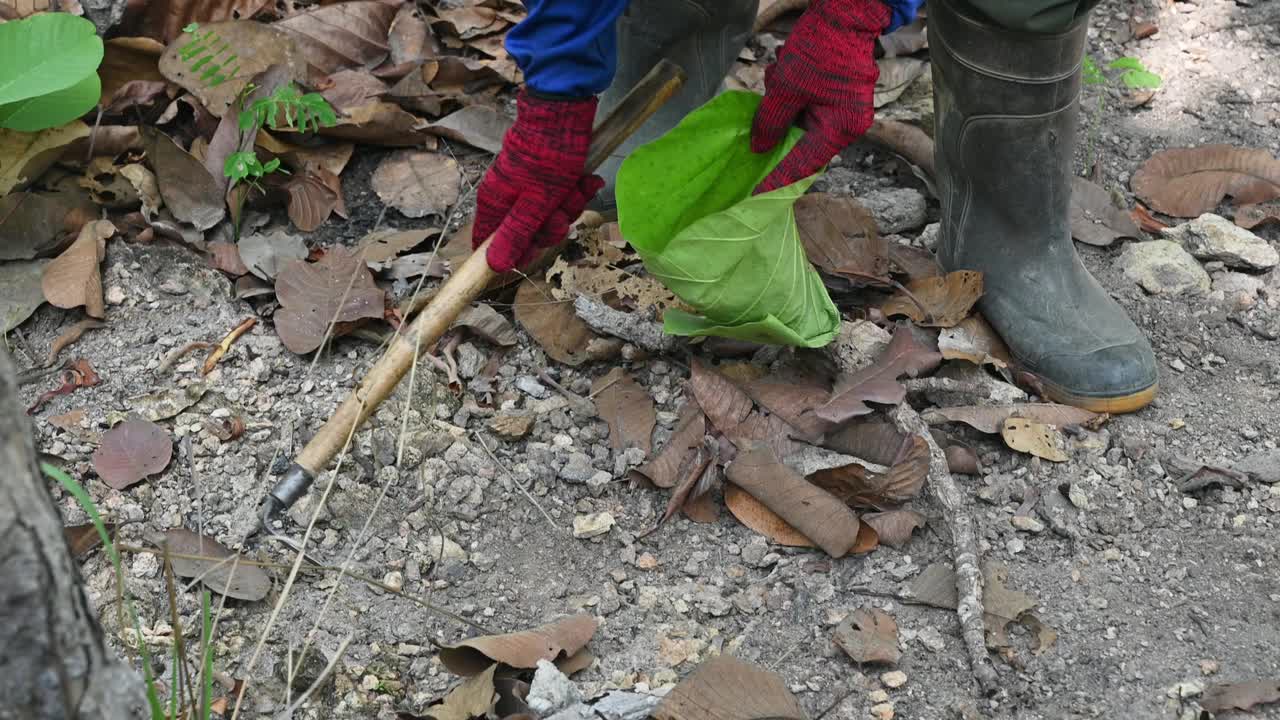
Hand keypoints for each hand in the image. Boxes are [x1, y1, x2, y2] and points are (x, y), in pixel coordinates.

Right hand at [474, 91, 602, 271]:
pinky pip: (563, 195)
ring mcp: (528, 185)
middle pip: (528, 232)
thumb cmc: (548, 157)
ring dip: (570, 205)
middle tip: (561, 210)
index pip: (488, 243)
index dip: (512, 253)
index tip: (532, 252)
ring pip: (551, 214)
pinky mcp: (548, 175)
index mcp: (495, 203)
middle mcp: (508, 196)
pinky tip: (588, 179)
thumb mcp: (535, 203)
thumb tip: (496, 265)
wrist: (565, 112)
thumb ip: (517, 234)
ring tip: (577, 186)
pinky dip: (577, 190)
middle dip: (553, 225)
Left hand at [751, 0, 890, 193]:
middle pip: (802, 140)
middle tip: (760, 115)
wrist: (845, 11)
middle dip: (778, 123)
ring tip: (780, 73)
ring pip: (800, 118)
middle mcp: (847, 122)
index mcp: (841, 128)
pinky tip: (785, 66)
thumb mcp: (787, 87)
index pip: (805, 163)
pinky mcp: (835, 91)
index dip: (778, 175)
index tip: (756, 190)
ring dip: (782, 100)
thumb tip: (758, 148)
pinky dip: (790, 90)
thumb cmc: (820, 49)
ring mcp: (842, 106)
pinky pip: (806, 102)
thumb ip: (771, 121)